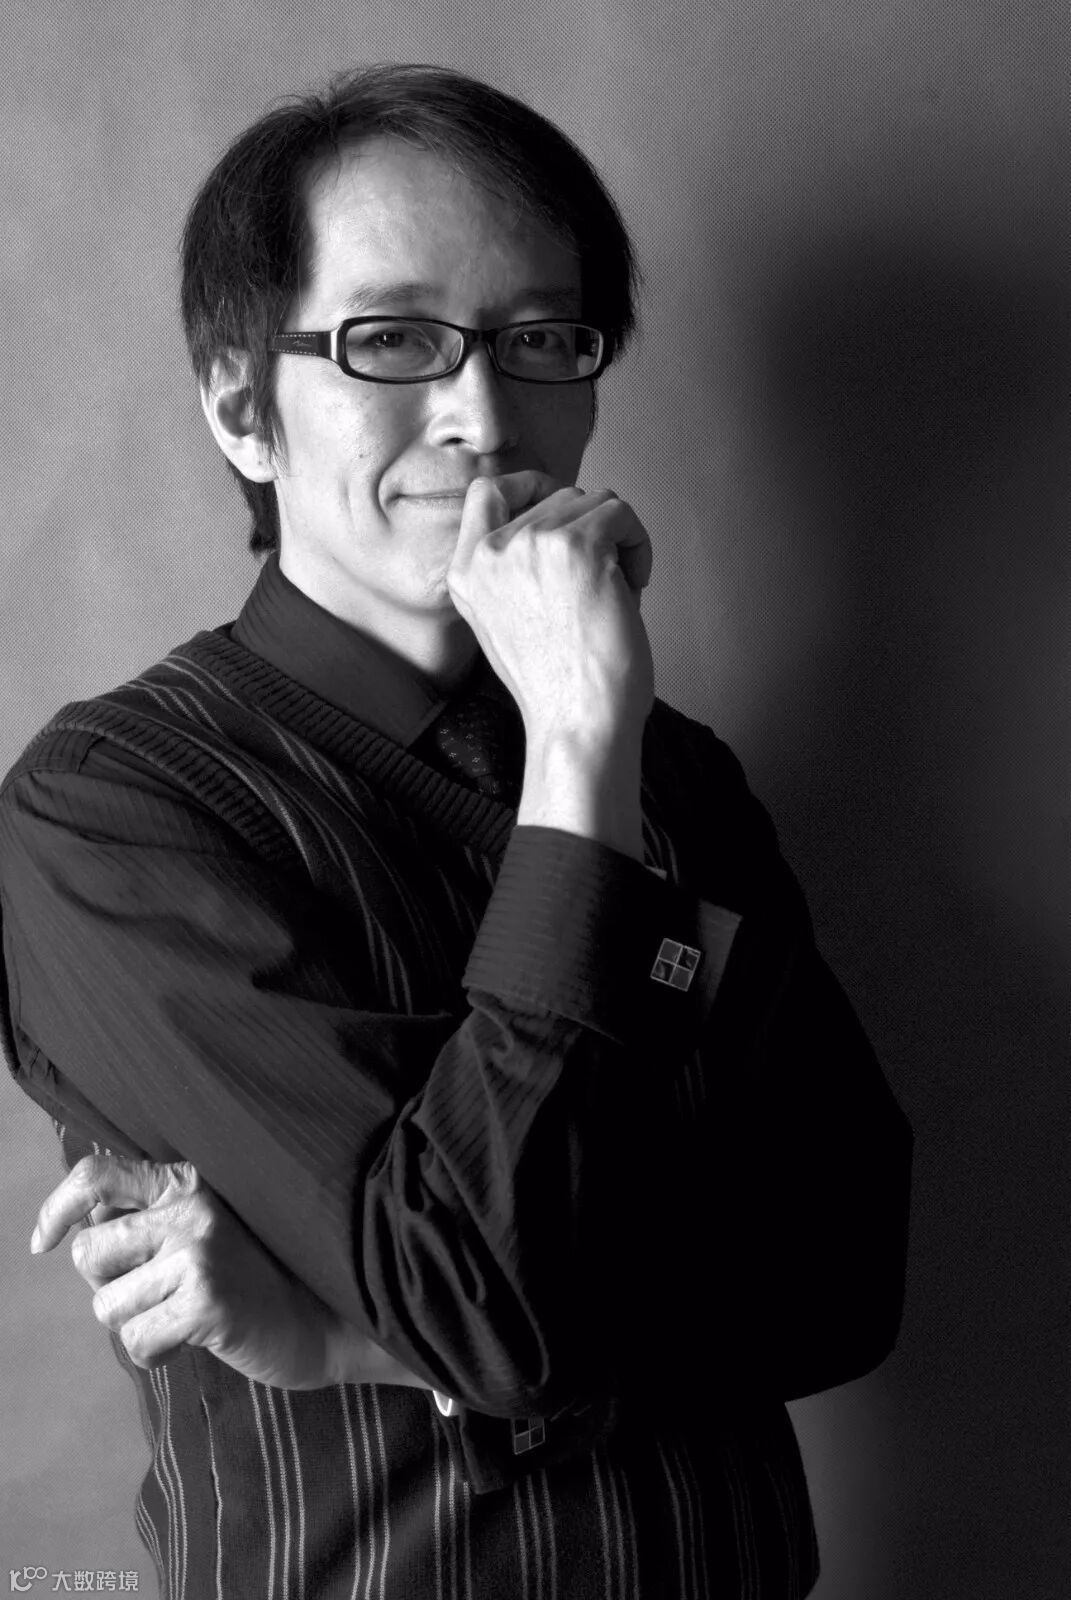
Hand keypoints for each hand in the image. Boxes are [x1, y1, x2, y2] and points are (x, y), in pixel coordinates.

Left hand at [30, 1153, 430, 1391]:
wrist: (329, 1320)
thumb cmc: (259, 1278)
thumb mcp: (210, 1228)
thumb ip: (153, 1217)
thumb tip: (82, 1223)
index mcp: (188, 1181)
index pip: (97, 1176)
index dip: (57, 1208)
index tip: (42, 1241)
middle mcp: (191, 1207)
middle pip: (89, 1253)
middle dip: (110, 1286)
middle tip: (159, 1293)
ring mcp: (199, 1252)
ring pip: (106, 1306)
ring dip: (137, 1325)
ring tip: (186, 1316)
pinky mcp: (206, 1301)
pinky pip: (135, 1342)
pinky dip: (155, 1354)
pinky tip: (193, 1341)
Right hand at [447, 471, 654, 744]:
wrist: (578, 721)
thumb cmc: (557, 685)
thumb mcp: (504, 622)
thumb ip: (512, 570)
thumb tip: (559, 519)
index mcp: (466, 572)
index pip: (486, 490)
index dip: (531, 486)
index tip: (566, 510)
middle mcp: (490, 553)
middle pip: (556, 496)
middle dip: (590, 530)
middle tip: (603, 583)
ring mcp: (532, 545)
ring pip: (593, 501)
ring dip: (617, 540)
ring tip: (617, 591)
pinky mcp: (578, 546)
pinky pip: (621, 513)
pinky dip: (638, 544)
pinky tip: (634, 586)